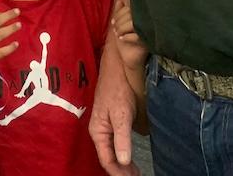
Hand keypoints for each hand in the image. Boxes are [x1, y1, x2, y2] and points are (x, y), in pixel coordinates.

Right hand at [91, 51, 140, 175]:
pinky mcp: (111, 121)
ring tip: (135, 171)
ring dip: (122, 163)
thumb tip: (123, 161)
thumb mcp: (121, 114)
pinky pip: (114, 143)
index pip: (107, 160)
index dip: (118, 173)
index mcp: (98, 131)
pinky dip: (122, 153)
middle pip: (108, 157)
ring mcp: (105, 126)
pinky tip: (129, 157)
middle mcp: (99, 131)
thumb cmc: (117, 89)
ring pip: (111, 151)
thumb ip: (122, 138)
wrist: (117, 68)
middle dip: (120, 170)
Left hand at [111, 1, 147, 74]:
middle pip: (131, 15)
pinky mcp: (147, 42)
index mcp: (138, 17)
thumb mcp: (120, 25)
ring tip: (117, 34)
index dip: (119, 13)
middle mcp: (144, 23)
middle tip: (115, 29)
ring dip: (122, 28)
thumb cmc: (126, 40)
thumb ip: (120, 13)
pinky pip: (137, 36)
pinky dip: (127, 37)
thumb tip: (120, 1)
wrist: (130, 58)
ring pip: (133, 24)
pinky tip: (122, 39)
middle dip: (119, 21)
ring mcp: (147, 32)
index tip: (113, 22)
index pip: (129, 8)